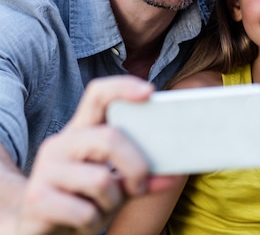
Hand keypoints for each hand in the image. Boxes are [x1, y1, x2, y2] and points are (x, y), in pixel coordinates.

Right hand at [16, 76, 154, 234]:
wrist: (38, 229)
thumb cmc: (84, 199)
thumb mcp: (115, 183)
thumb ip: (141, 175)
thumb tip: (173, 175)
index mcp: (81, 131)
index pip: (98, 95)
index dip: (123, 87)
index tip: (150, 91)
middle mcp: (60, 143)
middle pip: (110, 138)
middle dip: (137, 167)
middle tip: (139, 186)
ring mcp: (45, 170)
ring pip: (101, 180)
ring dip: (112, 203)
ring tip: (102, 208)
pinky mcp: (37, 199)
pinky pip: (85, 211)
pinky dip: (94, 222)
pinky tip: (84, 222)